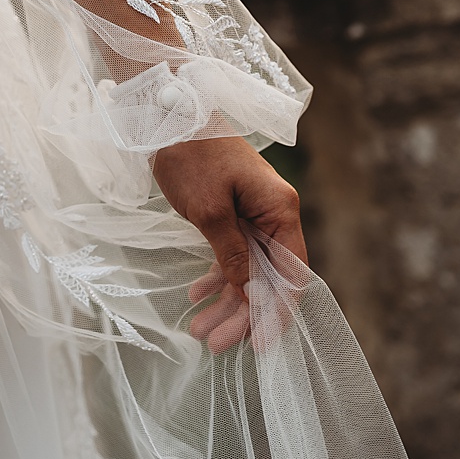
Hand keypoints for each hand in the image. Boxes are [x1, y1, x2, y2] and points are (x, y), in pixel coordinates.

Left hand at [151, 136, 306, 353]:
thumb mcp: (210, 209)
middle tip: (215, 343)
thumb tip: (249, 293)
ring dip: (225, 302)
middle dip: (243, 314)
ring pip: (246, 271)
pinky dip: (215, 276)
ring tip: (200, 331)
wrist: (168, 114)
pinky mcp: (231, 215)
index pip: (291, 273)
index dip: (278, 311)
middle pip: (267, 278)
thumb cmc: (192, 154)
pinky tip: (196, 297)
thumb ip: (231, 253)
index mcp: (280, 210)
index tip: (261, 344)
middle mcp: (274, 215)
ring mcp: (253, 216)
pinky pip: (230, 255)